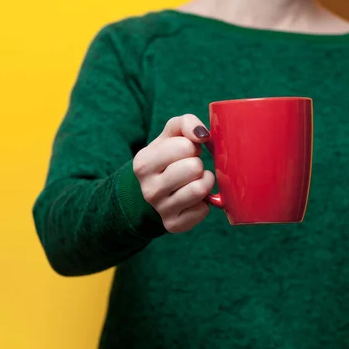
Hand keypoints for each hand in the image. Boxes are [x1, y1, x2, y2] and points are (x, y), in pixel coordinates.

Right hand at [133, 114, 214, 232]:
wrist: (153, 191)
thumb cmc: (167, 157)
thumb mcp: (170, 135)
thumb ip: (186, 123)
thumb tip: (202, 135)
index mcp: (143, 163)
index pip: (185, 146)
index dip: (191, 146)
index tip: (184, 152)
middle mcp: (148, 189)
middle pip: (194, 168)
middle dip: (198, 164)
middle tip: (191, 168)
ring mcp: (160, 209)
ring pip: (200, 189)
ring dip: (205, 182)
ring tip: (195, 180)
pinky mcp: (173, 225)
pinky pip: (203, 210)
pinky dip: (205, 202)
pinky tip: (193, 199)